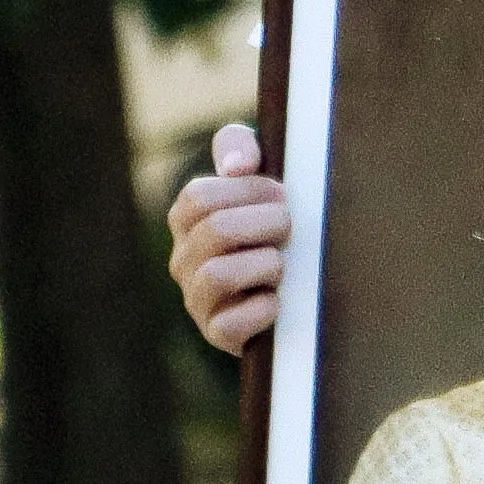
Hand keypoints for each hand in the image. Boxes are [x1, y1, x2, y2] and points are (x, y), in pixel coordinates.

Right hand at [170, 120, 293, 352]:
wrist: (298, 291)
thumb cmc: (274, 224)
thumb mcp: (258, 179)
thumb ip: (240, 148)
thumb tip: (238, 167)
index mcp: (188, 221)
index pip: (200, 196)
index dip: (249, 191)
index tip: (282, 194)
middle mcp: (184, 260)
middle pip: (216, 231)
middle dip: (266, 224)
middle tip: (290, 227)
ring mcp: (197, 299)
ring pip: (218, 275)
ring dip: (265, 265)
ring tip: (282, 264)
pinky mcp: (218, 335)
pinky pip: (229, 324)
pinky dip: (261, 310)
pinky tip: (278, 300)